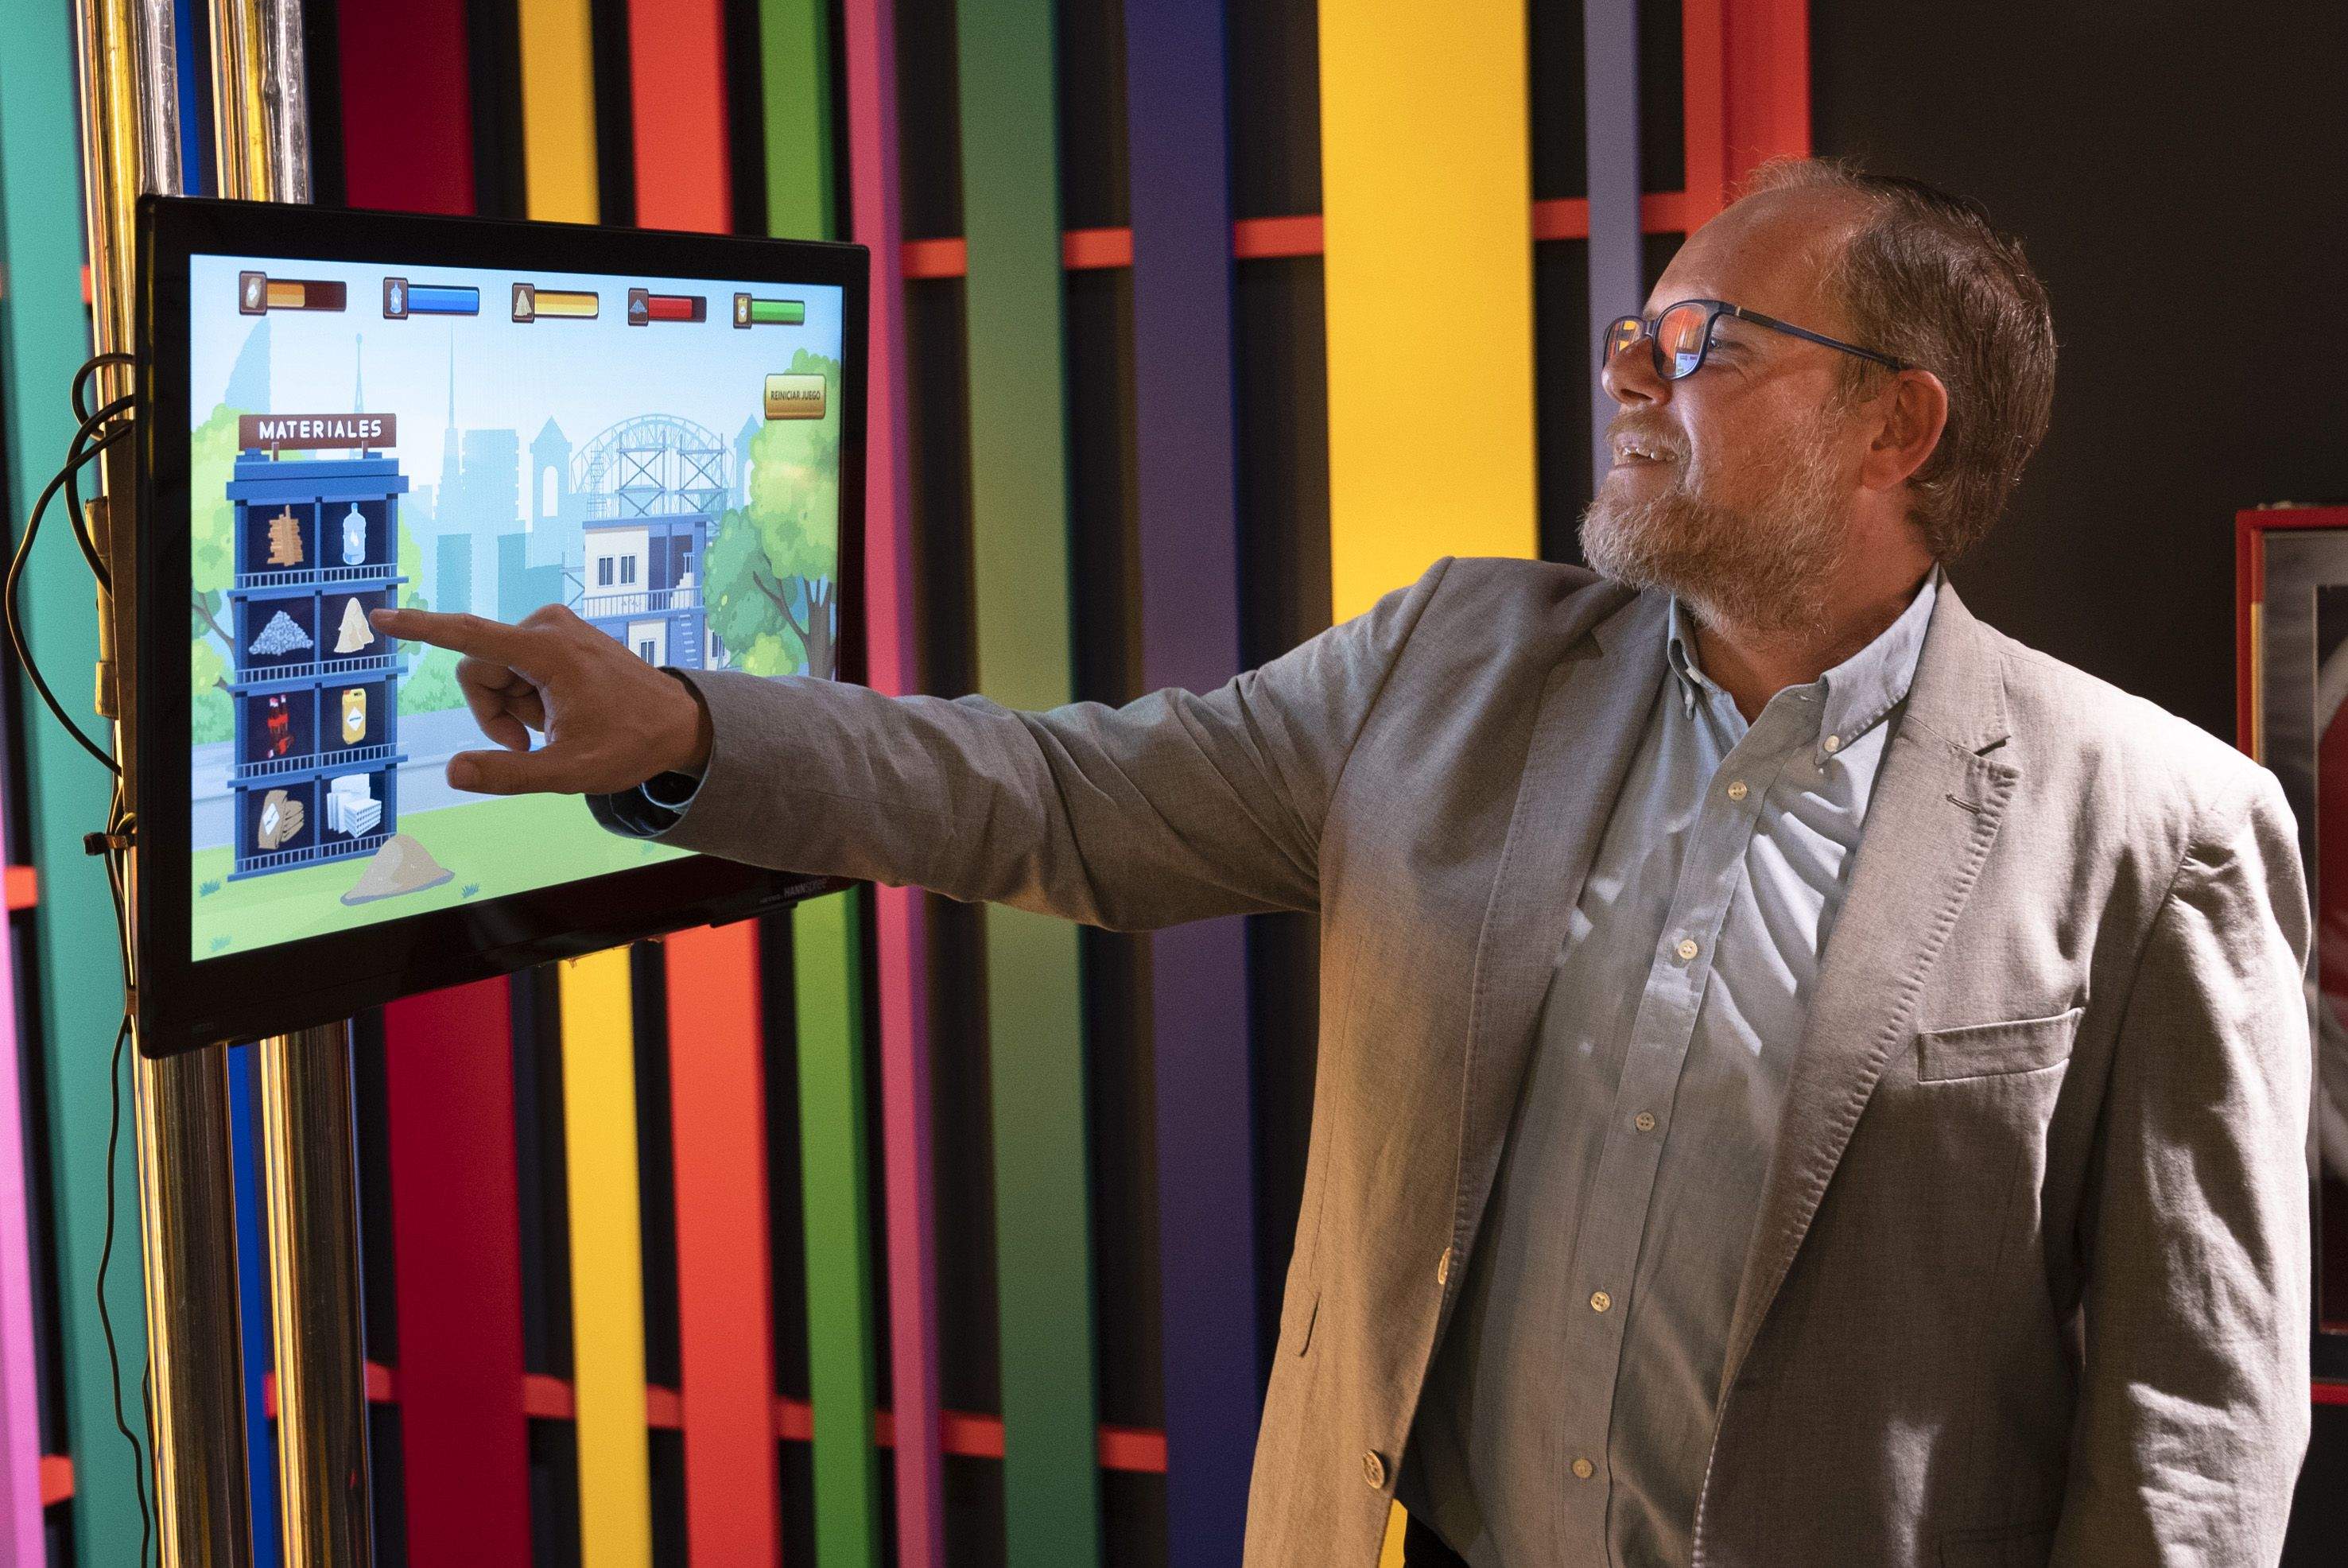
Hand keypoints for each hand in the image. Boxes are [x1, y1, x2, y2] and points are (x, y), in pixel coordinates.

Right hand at [369, 603, 712, 795]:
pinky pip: (515, 666)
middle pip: (477, 669)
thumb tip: (454, 772)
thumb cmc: (631, 746)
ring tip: (556, 724)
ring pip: (495, 671)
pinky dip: (528, 696)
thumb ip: (510, 772)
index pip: (469, 636)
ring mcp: (553, 627)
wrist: (678, 723)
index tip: (381, 616)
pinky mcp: (557, 633)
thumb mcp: (571, 772)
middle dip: (493, 711)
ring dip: (513, 706)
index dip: (421, 628)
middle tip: (533, 739)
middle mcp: (547, 626)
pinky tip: (562, 711)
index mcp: (548, 651)